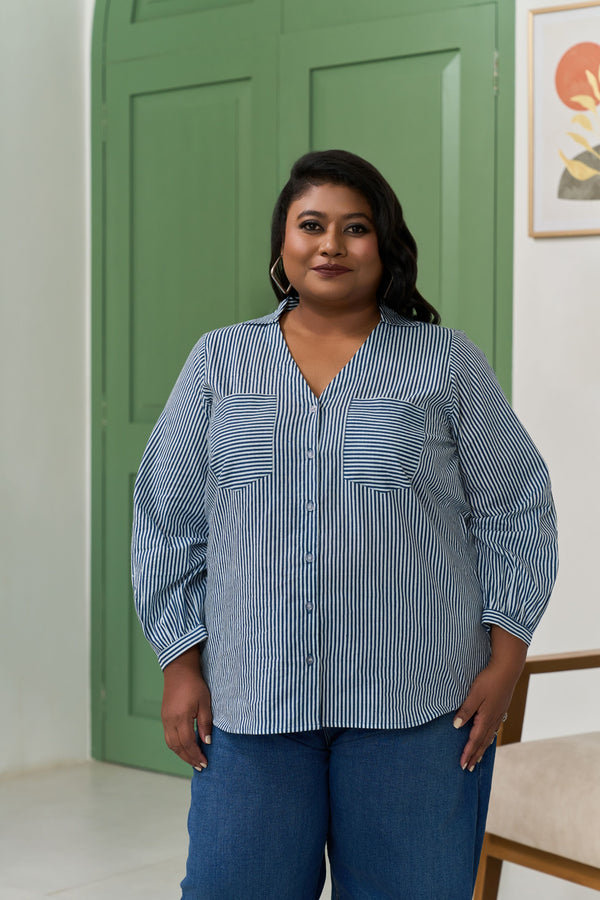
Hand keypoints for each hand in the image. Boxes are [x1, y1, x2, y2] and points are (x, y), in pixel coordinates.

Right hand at [161, 646, 211, 770]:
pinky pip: (168, 737)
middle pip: (177, 747)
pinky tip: (185, 747)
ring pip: (171, 744)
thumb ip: (205, 723)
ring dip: (181, 754)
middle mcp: (170, 721)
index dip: (196, 755)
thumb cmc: (194, 684)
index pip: (187, 743)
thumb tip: (206, 742)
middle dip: (189, 758)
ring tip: (193, 760)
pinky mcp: (164, 716)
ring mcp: (165, 719)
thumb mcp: (205, 703)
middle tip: (200, 766)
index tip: (205, 763)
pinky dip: (176, 745)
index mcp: (181, 717)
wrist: (179, 670)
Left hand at [453, 626, 526, 770]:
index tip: (462, 765)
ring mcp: (498, 715)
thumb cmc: (489, 680)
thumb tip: (457, 726)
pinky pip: (493, 730)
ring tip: (476, 759)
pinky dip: (488, 739)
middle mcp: (493, 720)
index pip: (475, 740)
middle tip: (467, 768)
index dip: (468, 753)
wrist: (508, 669)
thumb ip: (466, 710)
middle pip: (483, 742)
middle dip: (474, 756)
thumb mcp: (474, 693)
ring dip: (481, 749)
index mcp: (486, 718)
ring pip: (489, 737)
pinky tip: (487, 739)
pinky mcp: (500, 710)